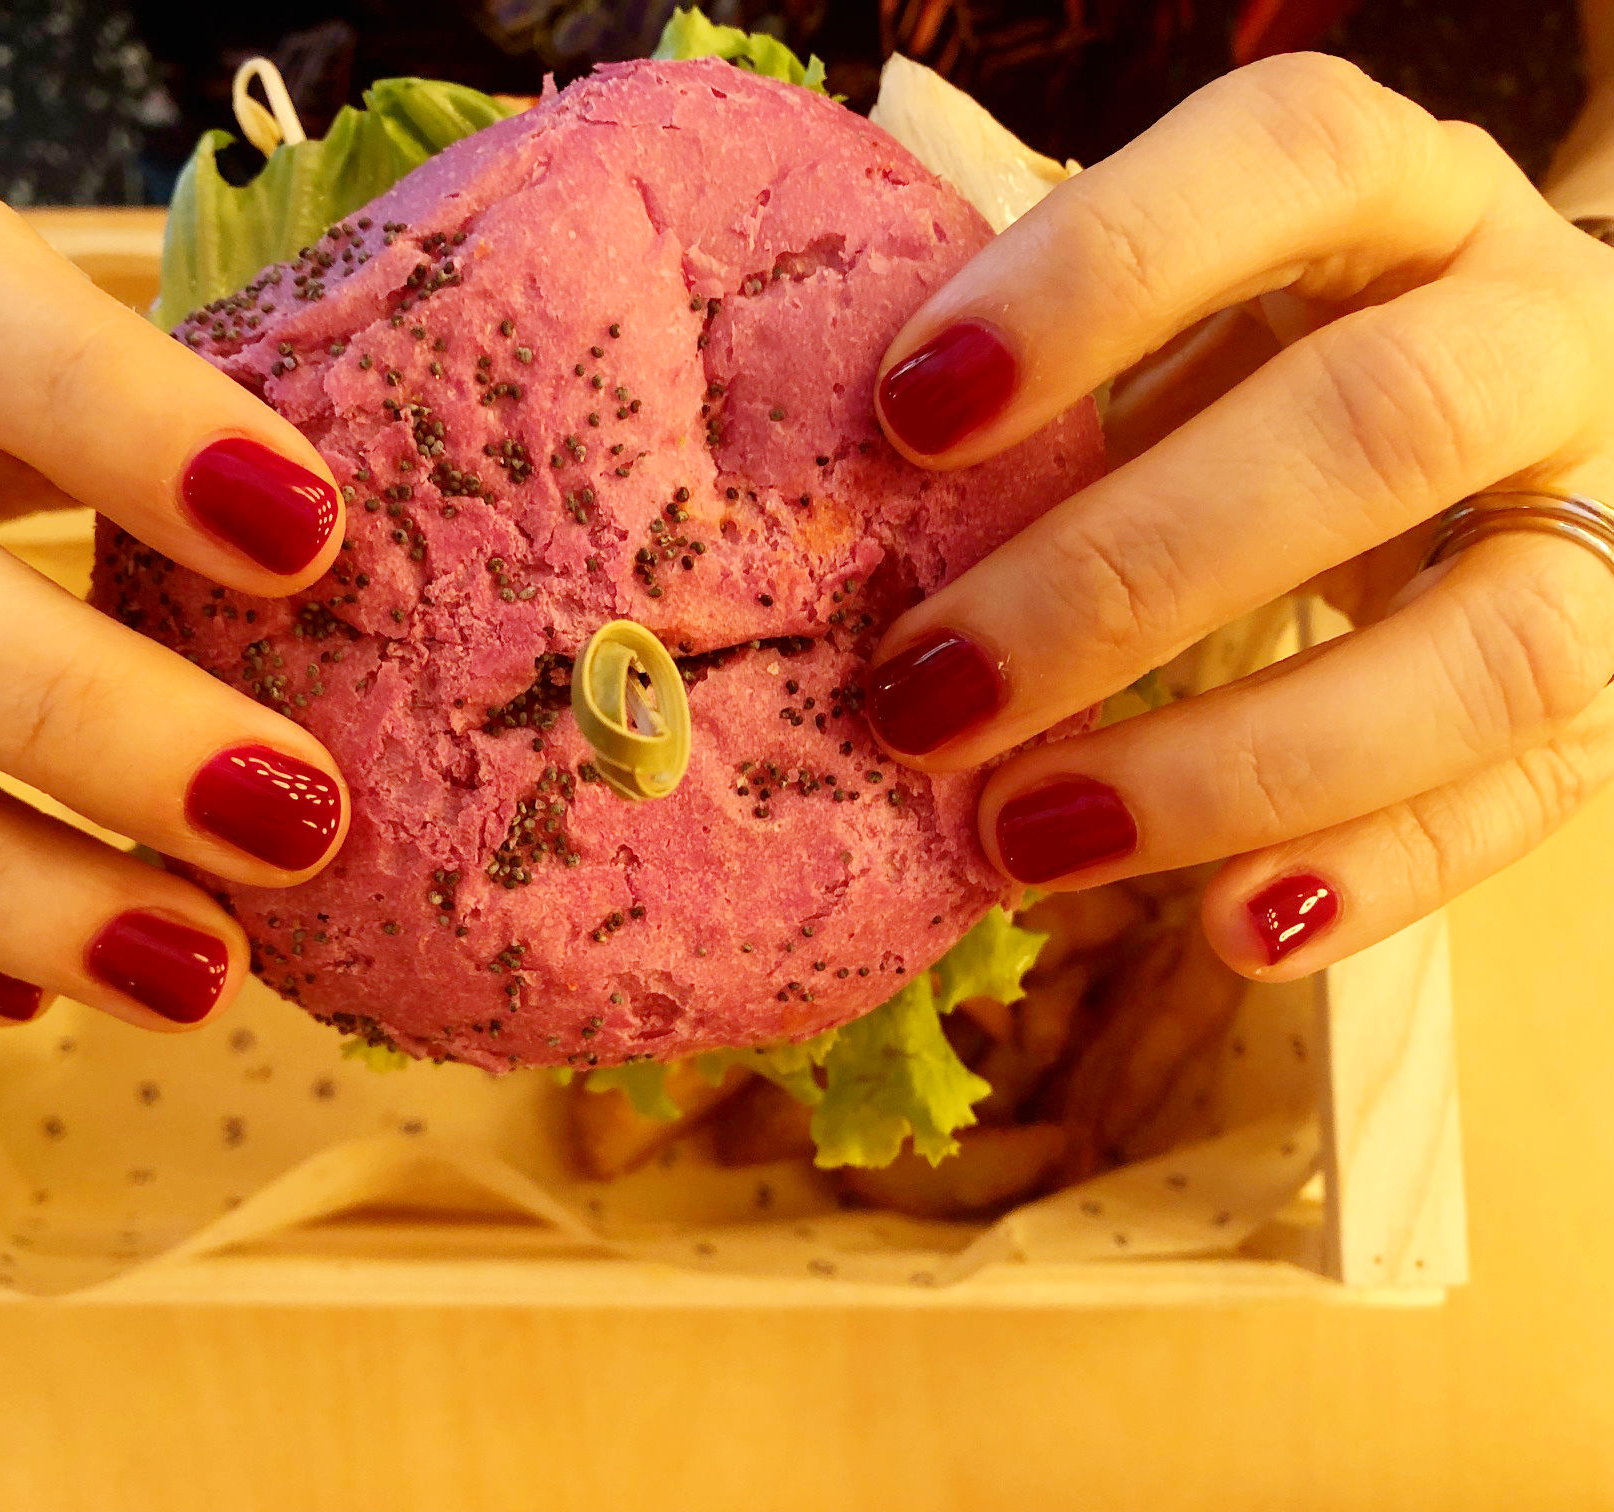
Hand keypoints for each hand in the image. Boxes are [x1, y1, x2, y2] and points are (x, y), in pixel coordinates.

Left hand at [865, 55, 1613, 978]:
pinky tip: (1222, 932)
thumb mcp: (1159, 328)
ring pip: (1490, 647)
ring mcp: (1597, 513)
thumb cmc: (1249, 362)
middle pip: (1376, 426)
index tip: (908, 416)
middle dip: (1122, 578)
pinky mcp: (1613, 689)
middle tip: (918, 695)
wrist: (1476, 424)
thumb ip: (1041, 393)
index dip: (1096, 279)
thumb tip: (811, 516)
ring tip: (1023, 839)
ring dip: (1234, 765)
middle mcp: (1533, 328)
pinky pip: (1527, 797)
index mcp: (1397, 193)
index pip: (1284, 162)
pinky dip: (1370, 877)